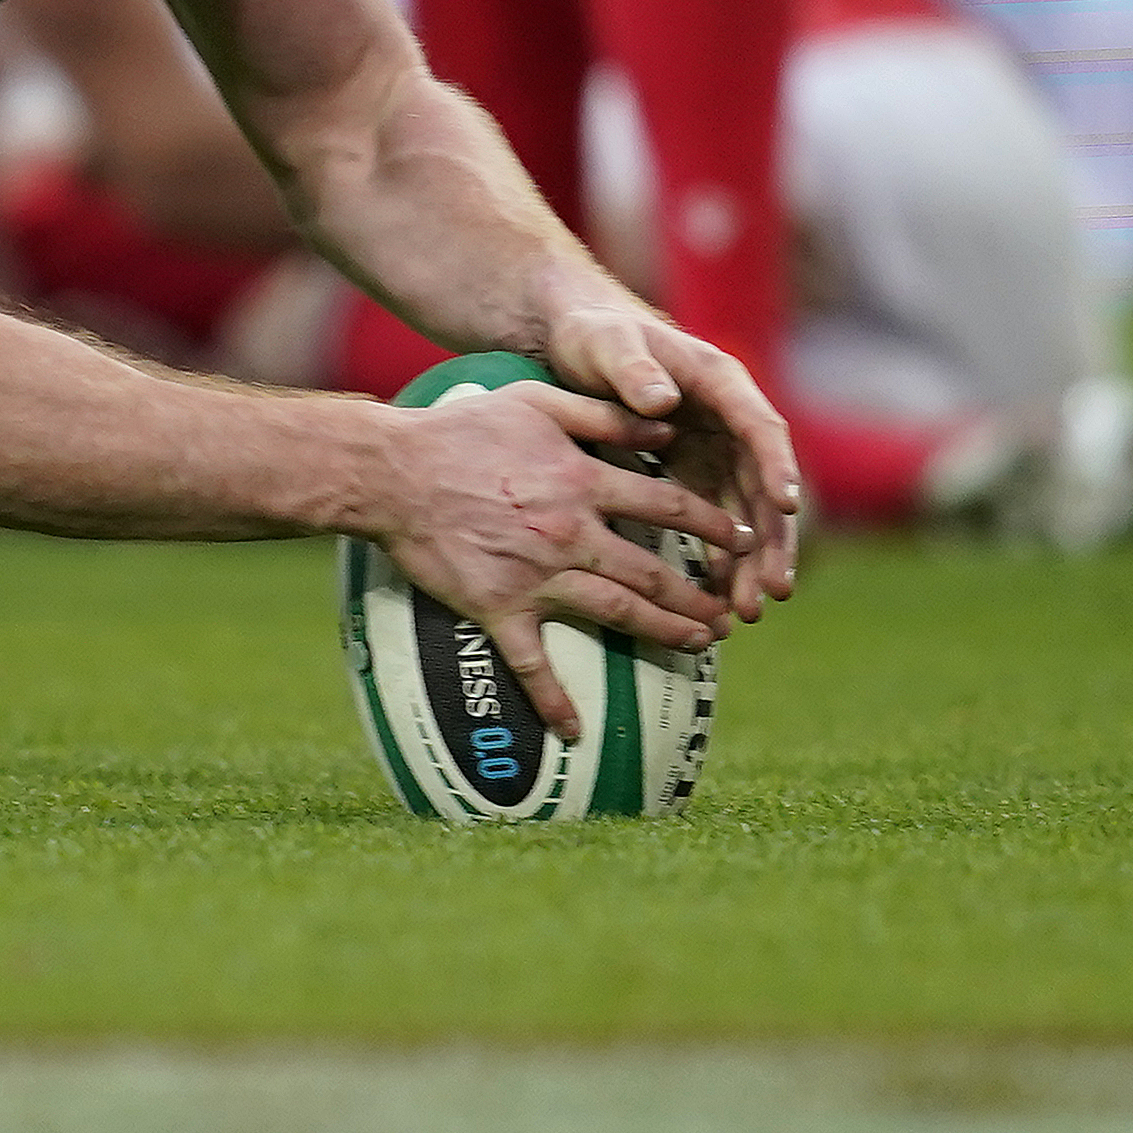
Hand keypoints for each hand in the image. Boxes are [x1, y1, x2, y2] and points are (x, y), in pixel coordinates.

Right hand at [372, 381, 746, 742]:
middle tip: (729, 614)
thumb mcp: (536, 401)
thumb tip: (666, 426)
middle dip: (699, 596)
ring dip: (664, 633)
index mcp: (583, 483)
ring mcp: (537, 576)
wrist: (392, 472)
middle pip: (653, 572)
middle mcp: (571, 533)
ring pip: (616, 612)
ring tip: (698, 645)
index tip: (740, 539)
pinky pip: (531, 663)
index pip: (668, 505)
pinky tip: (573, 730)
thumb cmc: (459, 429)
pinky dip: (553, 700)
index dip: (711, 523)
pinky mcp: (499, 608)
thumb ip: (604, 415)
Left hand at [532, 296, 799, 618]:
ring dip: (753, 560)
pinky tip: (720, 597)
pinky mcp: (694, 472)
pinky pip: (716, 520)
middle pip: (763, 484)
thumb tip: (661, 400)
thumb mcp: (607, 344)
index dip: (777, 466)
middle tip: (774, 588)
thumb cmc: (595, 336)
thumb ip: (631, 368)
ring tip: (749, 609)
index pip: (761, 427)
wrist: (574, 342)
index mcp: (719, 382)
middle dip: (772, 539)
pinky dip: (721, 556)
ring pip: (746, 512)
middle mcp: (729, 420)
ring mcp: (715, 449)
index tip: (786, 505)